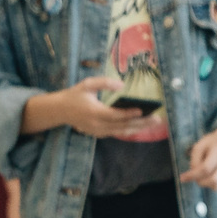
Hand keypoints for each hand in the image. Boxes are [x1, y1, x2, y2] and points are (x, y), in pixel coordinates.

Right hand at [25, 76, 166, 139]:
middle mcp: (97, 125)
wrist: (60, 111)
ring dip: (138, 128)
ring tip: (153, 124)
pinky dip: (128, 130)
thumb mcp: (87, 84)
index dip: (129, 113)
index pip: (115, 115)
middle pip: (122, 126)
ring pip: (121, 131)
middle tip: (156, 119)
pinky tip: (140, 126)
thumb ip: (104, 83)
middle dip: (141, 123)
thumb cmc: (74, 95)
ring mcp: (98, 131)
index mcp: (94, 112)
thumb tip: (122, 85)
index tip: (142, 110)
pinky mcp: (98, 134)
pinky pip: (116, 133)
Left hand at [178, 124, 216, 190]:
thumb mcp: (199, 146)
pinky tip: (209, 173)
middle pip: (214, 180)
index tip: (182, 177)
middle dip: (200, 181)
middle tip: (194, 176)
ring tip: (201, 173)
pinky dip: (209, 183)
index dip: (192, 175)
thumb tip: (191, 176)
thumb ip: (194, 161)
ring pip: (216, 186)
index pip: (206, 168)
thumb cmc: (210, 144)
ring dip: (204, 183)